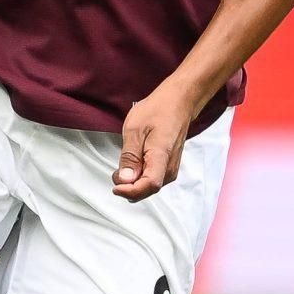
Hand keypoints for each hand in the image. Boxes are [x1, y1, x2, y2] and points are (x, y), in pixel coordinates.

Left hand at [114, 83, 197, 202]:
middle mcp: (170, 167)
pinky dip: (140, 177)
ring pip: (149, 187)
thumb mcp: (135, 129)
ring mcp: (171, 168)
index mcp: (162, 156)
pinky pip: (152, 180)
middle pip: (148, 190)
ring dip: (134, 183)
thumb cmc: (158, 111)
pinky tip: (135, 164)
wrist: (177, 102)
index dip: (130, 191)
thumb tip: (125, 179)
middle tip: (116, 172)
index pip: (149, 185)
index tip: (116, 186)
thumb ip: (130, 157)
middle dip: (129, 187)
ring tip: (126, 164)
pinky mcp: (169, 167)